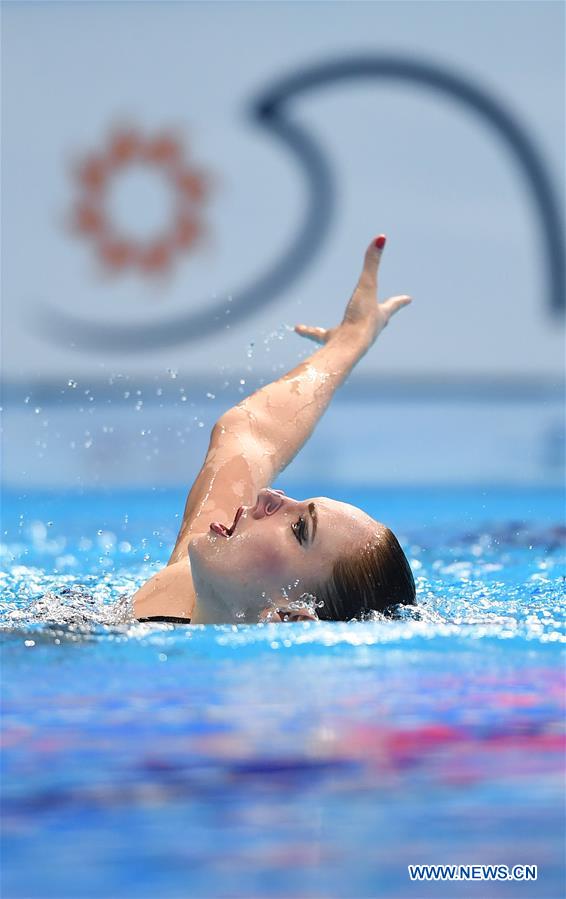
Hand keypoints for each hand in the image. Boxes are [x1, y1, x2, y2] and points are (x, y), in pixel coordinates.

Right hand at [295, 235, 411, 350]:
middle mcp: (368, 327)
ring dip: (343, 324)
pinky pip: (320, 335)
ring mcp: (351, 336)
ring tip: (349, 319)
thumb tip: (381, 237)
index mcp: (379, 315)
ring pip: (348, 329)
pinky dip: (309, 331)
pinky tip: (298, 328)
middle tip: (387, 313)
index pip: (393, 305)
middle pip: (377, 319)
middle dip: (381, 315)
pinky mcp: (334, 342)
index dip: (401, 300)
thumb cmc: (361, 318)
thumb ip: (371, 262)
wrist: (348, 348)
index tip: (409, 299)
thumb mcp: (367, 285)